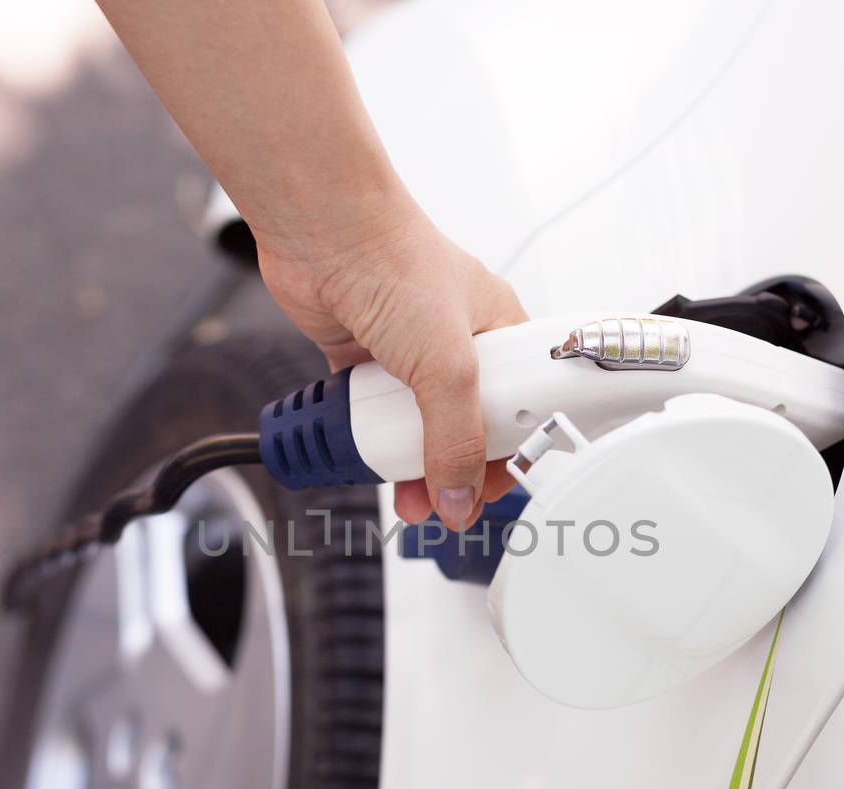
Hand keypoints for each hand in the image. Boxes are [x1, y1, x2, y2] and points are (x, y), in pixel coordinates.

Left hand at [256, 202, 526, 529]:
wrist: (322, 230)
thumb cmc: (396, 260)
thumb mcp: (447, 365)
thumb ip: (455, 439)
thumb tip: (460, 496)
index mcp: (498, 331)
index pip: (521, 406)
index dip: (512, 451)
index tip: (495, 488)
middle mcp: (456, 342)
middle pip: (465, 423)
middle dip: (456, 469)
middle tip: (447, 503)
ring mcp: (407, 351)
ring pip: (415, 423)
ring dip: (409, 463)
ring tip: (407, 497)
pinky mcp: (363, 357)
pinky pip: (369, 412)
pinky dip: (366, 436)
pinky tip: (364, 454)